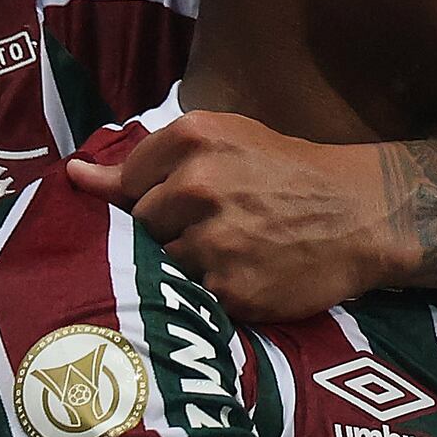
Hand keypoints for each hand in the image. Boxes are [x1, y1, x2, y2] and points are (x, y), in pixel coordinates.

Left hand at [65, 115, 393, 321]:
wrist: (362, 213)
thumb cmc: (287, 174)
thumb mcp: (225, 142)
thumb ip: (147, 161)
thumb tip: (74, 177)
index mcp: (192, 139)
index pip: (124, 183)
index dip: (151, 198)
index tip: (186, 202)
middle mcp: (197, 186)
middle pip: (142, 227)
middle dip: (170, 232)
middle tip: (221, 226)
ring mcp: (214, 240)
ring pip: (165, 265)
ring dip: (192, 265)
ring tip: (239, 249)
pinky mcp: (231, 288)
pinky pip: (196, 298)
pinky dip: (216, 292)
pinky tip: (250, 273)